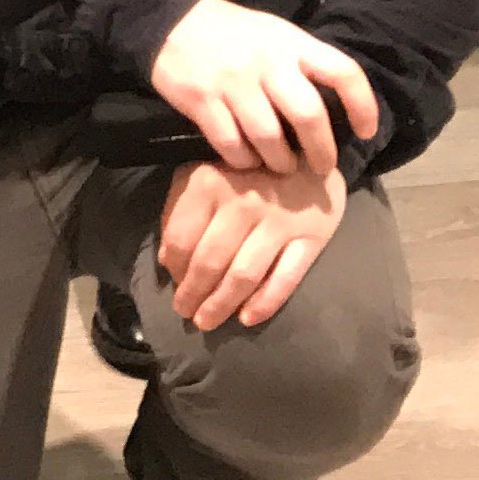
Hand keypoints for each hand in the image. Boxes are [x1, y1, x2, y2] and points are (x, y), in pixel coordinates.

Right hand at [149, 0, 380, 178]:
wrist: (170, 21)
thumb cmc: (233, 32)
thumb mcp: (275, 34)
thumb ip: (302, 65)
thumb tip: (335, 110)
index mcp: (291, 44)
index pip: (343, 72)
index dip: (363, 105)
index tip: (366, 131)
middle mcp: (267, 63)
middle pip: (309, 115)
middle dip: (321, 150)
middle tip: (321, 167)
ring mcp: (233, 83)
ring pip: (269, 137)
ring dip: (281, 161)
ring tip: (282, 168)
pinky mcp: (202, 101)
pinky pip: (230, 143)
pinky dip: (243, 160)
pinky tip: (246, 161)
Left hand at [156, 157, 348, 333]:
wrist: (307, 158)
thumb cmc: (245, 172)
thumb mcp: (204, 176)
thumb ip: (181, 212)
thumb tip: (168, 260)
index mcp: (209, 182)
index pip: (182, 239)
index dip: (174, 269)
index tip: (174, 285)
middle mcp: (243, 201)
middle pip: (210, 262)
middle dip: (193, 294)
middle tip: (185, 313)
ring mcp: (279, 221)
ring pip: (243, 275)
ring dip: (221, 304)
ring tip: (206, 321)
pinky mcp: (311, 238)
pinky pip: (284, 279)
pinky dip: (264, 303)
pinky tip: (246, 319)